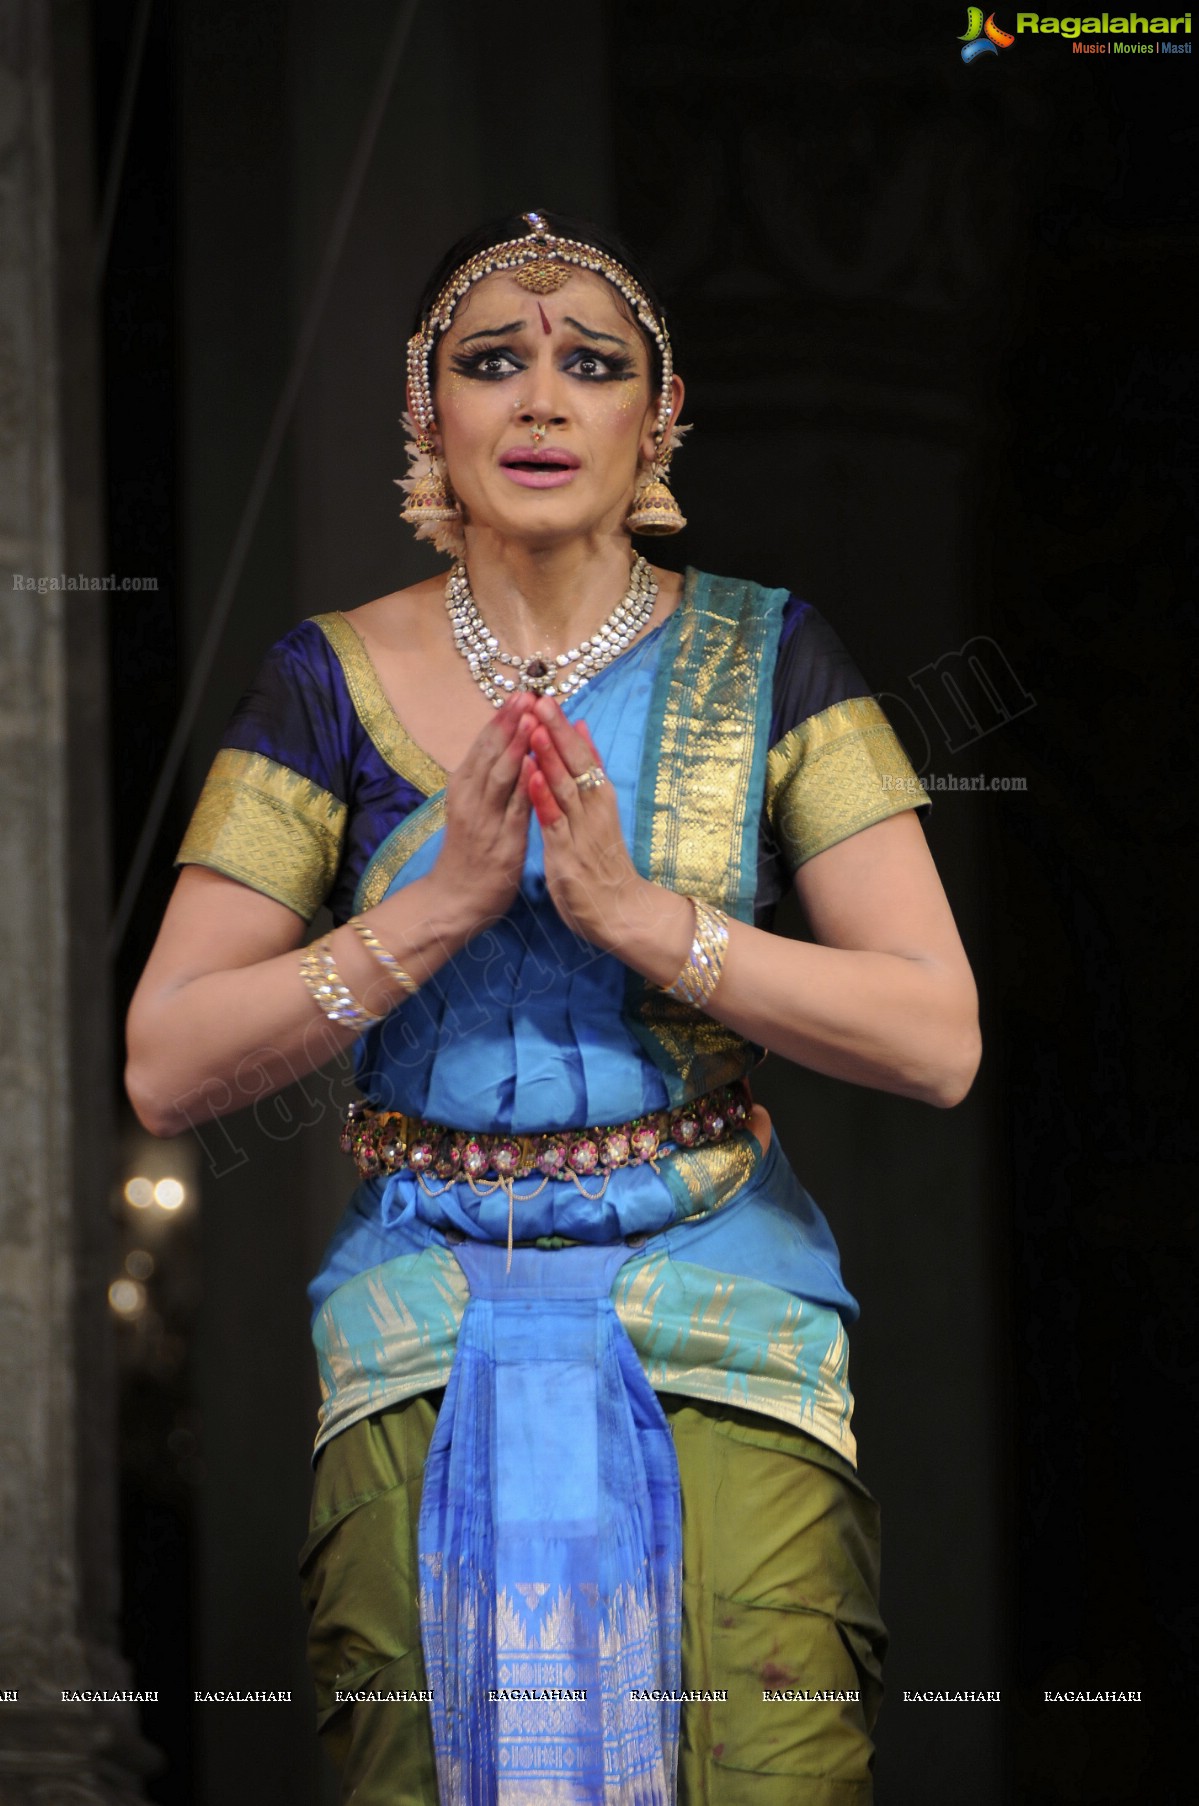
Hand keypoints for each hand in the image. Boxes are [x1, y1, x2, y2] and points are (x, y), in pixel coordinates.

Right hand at [423, 694, 534, 934]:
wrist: (453, 900)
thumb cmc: (468, 855)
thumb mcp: (471, 811)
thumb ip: (485, 783)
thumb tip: (503, 750)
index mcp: (464, 789)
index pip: (483, 747)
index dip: (500, 720)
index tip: (518, 695)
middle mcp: (471, 800)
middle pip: (490, 754)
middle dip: (510, 722)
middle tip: (528, 694)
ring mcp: (485, 820)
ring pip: (500, 775)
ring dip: (517, 744)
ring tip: (532, 717)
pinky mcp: (502, 842)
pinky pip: (515, 808)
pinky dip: (524, 784)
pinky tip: (535, 764)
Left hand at [524, 696, 680, 962]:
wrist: (623, 913)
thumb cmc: (605, 863)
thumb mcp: (599, 812)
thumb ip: (589, 774)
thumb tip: (583, 733)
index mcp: (599, 798)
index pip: (581, 755)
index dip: (562, 727)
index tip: (545, 697)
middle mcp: (594, 809)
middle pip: (575, 763)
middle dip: (556, 730)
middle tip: (538, 699)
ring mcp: (582, 831)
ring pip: (565, 786)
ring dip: (548, 755)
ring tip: (534, 726)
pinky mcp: (569, 854)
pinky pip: (555, 821)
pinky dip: (543, 796)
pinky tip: (531, 775)